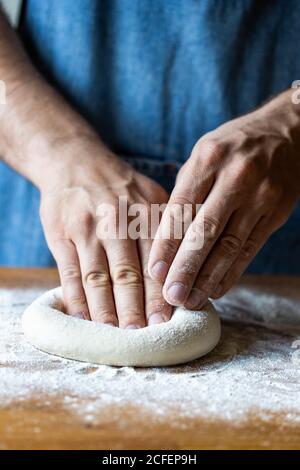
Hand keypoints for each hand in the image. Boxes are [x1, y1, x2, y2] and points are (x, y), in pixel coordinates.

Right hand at [40, 135, 170, 327]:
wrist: (74, 162)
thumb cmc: (121, 186)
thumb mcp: (152, 194)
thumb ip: (170, 227)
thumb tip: (189, 267)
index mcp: (145, 212)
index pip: (156, 261)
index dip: (160, 294)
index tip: (166, 322)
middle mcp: (116, 221)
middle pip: (127, 274)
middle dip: (136, 309)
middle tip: (143, 337)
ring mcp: (86, 228)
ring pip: (98, 278)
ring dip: (107, 311)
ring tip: (115, 336)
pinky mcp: (61, 235)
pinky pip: (70, 273)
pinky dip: (77, 299)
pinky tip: (85, 318)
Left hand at [148, 90, 299, 308]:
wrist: (285, 133)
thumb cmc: (232, 147)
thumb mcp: (203, 155)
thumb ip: (185, 192)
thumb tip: (167, 238)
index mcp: (208, 159)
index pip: (182, 208)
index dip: (167, 243)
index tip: (155, 271)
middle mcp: (236, 177)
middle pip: (206, 231)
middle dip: (186, 267)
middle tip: (171, 295)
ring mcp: (261, 195)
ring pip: (230, 245)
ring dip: (209, 278)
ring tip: (191, 300)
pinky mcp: (277, 212)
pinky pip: (251, 248)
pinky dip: (232, 272)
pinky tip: (217, 289)